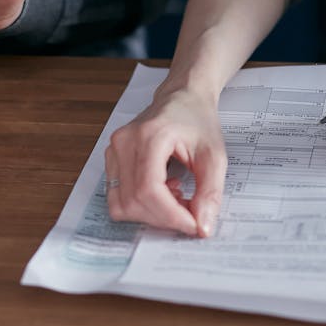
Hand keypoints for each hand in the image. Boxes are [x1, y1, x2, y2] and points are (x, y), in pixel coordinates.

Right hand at [105, 88, 226, 236]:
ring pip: (121, 204)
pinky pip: (117, 197)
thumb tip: (202, 227)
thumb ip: (210, 193)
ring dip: (151, 214)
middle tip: (189, 213)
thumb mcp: (215, 155)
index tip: (193, 225)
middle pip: (133, 201)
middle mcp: (124, 142)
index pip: (149, 190)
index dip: (171, 216)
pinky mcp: (111, 160)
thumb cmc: (197, 120)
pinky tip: (162, 191)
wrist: (182, 98)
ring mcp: (113, 150)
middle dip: (164, 218)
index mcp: (150, 135)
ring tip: (175, 198)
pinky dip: (141, 205)